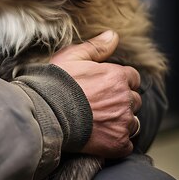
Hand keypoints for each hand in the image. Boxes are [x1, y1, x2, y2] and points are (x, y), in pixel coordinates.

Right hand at [51, 30, 141, 157]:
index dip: (119, 81)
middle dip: (120, 102)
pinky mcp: (117, 143)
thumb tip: (113, 35)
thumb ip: (96, 47)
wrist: (45, 112)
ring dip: (120, 122)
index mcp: (116, 76)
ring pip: (132, 122)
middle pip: (134, 100)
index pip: (132, 78)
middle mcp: (124, 99)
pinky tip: (99, 136)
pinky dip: (116, 141)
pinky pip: (127, 144)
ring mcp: (122, 122)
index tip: (104, 87)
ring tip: (98, 121)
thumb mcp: (72, 57)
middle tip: (98, 105)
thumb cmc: (56, 83)